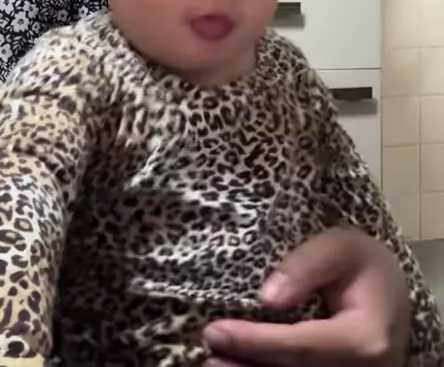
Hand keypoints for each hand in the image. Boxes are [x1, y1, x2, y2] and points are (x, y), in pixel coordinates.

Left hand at [204, 227, 409, 366]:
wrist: (393, 295)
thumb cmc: (365, 265)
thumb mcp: (342, 246)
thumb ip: (307, 265)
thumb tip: (267, 299)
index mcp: (365, 338)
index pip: (302, 345)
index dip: (256, 342)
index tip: (216, 331)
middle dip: (247, 364)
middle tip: (208, 351)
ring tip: (215, 363)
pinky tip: (240, 364)